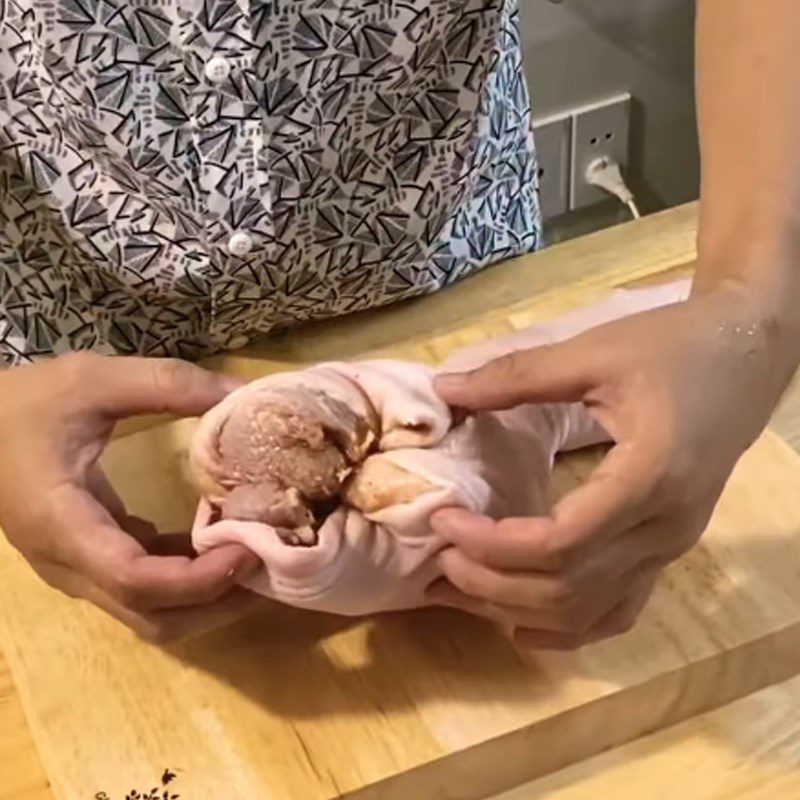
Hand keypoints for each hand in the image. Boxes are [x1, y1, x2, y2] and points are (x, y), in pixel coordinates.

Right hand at [0, 353, 261, 643]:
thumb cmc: (22, 403)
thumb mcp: (93, 380)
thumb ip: (166, 383)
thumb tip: (242, 392)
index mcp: (62, 524)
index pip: (134, 579)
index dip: (199, 578)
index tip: (250, 549)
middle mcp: (69, 565)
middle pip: (152, 617)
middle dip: (216, 602)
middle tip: (269, 560)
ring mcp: (77, 570)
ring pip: (150, 615)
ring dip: (207, 598)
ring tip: (257, 556)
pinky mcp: (88, 561)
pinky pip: (144, 590)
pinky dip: (188, 579)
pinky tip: (221, 542)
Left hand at [429, 285, 798, 648]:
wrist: (746, 355)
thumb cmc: (674, 347)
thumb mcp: (594, 352)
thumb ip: (517, 375)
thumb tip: (444, 388)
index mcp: (649, 477)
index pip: (560, 543)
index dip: (492, 544)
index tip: (444, 521)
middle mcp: (665, 529)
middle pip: (569, 588)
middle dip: (493, 583)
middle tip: (440, 557)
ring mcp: (671, 548)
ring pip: (589, 611)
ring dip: (519, 609)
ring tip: (461, 587)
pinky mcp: (668, 550)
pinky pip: (619, 611)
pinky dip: (568, 627)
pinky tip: (523, 625)